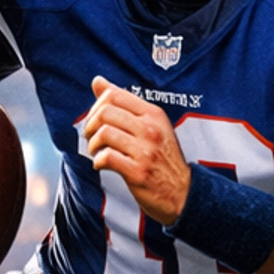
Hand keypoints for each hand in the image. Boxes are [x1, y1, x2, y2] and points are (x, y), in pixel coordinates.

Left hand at [82, 75, 192, 225]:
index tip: (95, 120)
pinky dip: (98, 161)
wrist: (183, 192)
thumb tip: (98, 81)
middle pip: (105, 112)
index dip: (96, 106)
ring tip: (97, 152)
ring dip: (92, 144)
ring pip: (104, 133)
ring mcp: (145, 151)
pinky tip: (102, 164)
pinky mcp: (138, 172)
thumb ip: (124, 104)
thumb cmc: (163, 158)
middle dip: (90, 125)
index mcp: (153, 114)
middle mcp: (150, 129)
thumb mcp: (151, 125)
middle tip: (92, 137)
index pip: (115, 95)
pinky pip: (107, 157)